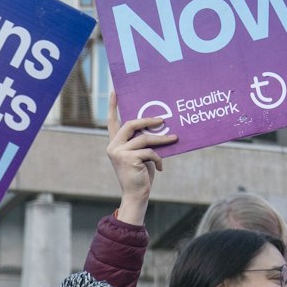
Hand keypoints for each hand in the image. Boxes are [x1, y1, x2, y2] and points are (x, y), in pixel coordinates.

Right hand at [106, 92, 173, 222]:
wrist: (136, 196)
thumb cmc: (140, 176)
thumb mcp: (141, 156)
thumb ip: (142, 142)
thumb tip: (158, 127)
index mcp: (114, 144)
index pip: (112, 122)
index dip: (113, 106)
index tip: (115, 91)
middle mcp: (113, 146)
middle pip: (130, 124)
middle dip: (147, 120)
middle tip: (163, 120)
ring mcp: (119, 152)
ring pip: (144, 138)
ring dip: (162, 139)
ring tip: (175, 139)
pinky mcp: (128, 158)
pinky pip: (149, 152)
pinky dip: (158, 158)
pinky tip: (160, 167)